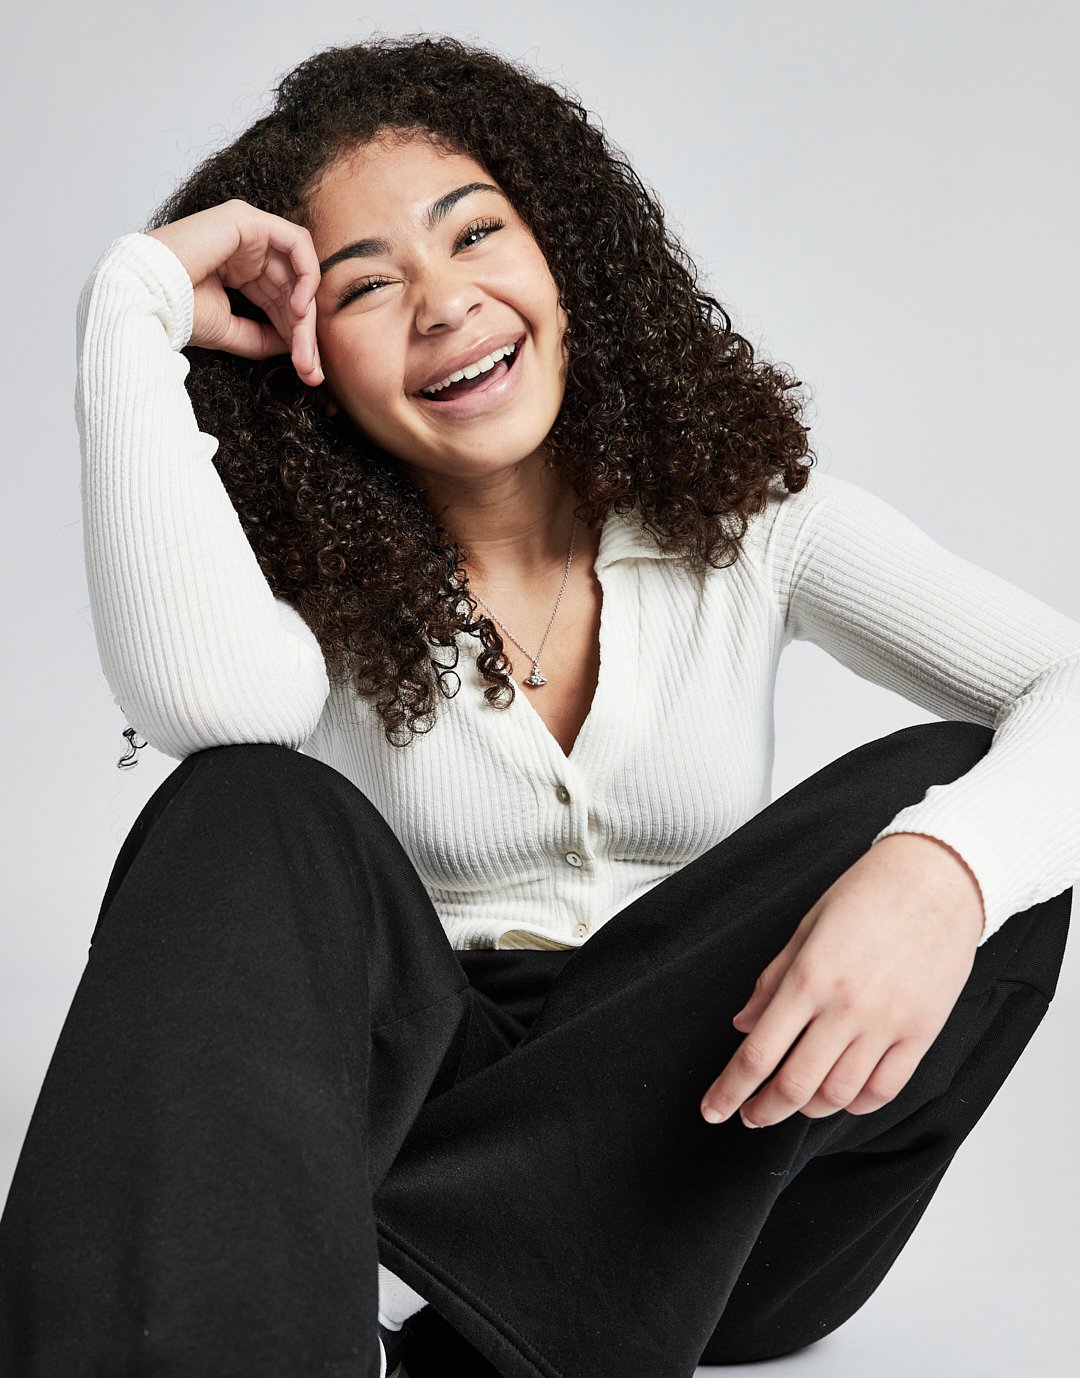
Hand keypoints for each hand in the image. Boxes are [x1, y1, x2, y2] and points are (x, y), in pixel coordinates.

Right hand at [147, 200, 323, 386]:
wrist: (147, 298)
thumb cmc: (175, 311)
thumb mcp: (230, 330)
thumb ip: (263, 337)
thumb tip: (295, 346)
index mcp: (239, 269)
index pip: (280, 300)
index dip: (297, 335)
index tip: (308, 371)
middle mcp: (246, 248)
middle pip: (292, 288)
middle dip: (305, 331)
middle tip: (311, 368)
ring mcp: (247, 231)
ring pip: (298, 271)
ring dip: (307, 312)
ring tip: (302, 343)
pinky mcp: (247, 220)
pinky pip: (296, 243)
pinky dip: (307, 275)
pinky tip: (299, 309)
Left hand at [700, 833, 985, 1128]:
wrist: (938, 879)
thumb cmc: (868, 894)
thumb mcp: (807, 927)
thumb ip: (773, 980)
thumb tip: (743, 1025)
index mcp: (809, 977)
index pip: (758, 1053)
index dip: (730, 1090)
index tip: (714, 1110)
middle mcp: (845, 1007)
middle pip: (795, 1085)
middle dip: (763, 1111)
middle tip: (749, 1116)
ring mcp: (886, 1023)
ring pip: (839, 1094)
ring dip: (809, 1108)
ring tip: (794, 1102)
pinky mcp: (921, 1032)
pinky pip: (885, 1088)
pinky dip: (857, 1103)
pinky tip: (842, 1096)